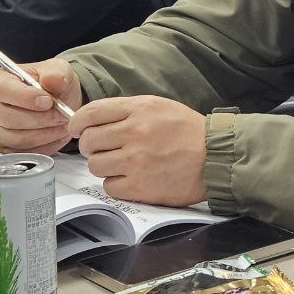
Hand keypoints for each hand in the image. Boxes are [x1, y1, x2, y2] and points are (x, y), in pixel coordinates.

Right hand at [0, 58, 84, 155]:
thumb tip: (53, 80)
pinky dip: (43, 147)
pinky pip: (21, 153)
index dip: (26, 98)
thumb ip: (57, 73)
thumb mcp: (59, 70)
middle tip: (61, 116)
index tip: (48, 101)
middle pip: (7, 118)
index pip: (4, 90)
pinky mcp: (4, 146)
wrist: (59, 101)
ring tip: (62, 125)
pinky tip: (56, 136)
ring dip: (44, 134)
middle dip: (39, 119)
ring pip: (16, 138)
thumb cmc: (52, 84)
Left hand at [69, 96, 207, 206]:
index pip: (91, 113)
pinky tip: (133, 177)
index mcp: (140, 109)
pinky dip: (117, 183)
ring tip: (124, 163)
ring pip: (95, 165)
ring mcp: (136, 161)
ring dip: (105, 165)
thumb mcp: (159, 107)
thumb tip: (91, 120)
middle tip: (104, 149)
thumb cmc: (188, 132)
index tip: (77, 129)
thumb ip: (127, 111)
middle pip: (88, 141)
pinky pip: (109, 186)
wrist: (216, 157)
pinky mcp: (140, 186)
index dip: (77, 122)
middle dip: (92, 146)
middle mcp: (135, 132)